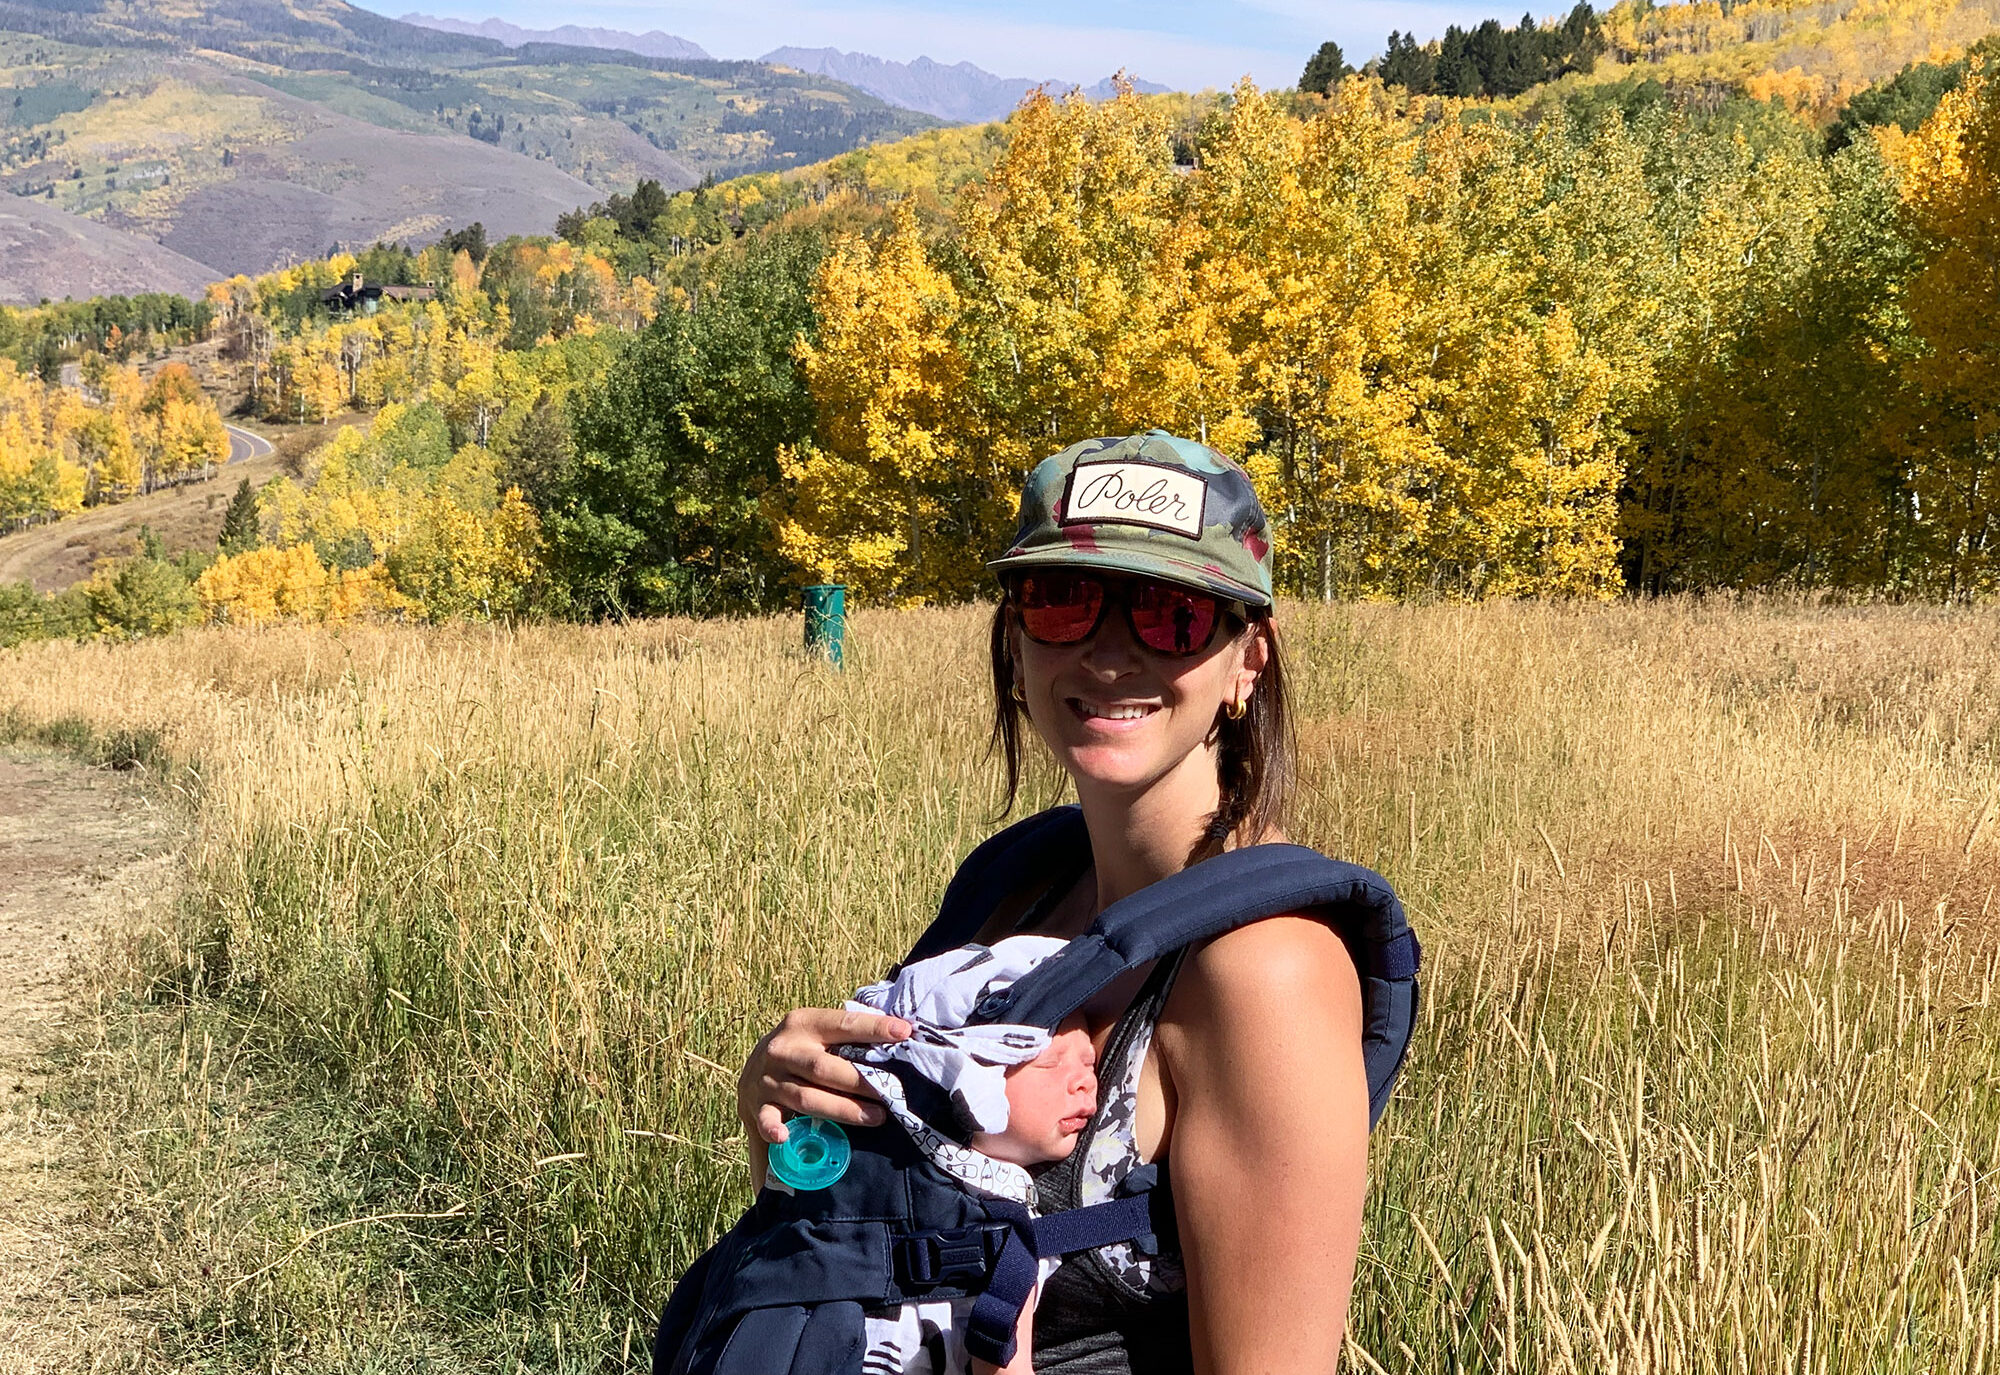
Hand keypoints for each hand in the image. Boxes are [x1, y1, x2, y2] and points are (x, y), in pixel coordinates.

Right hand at [738, 1006, 912, 1145]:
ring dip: (842, 1110)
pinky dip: (773, 1128)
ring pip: (807, 1097)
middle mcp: (784, 1049)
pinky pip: (766, 1119)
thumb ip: (850, 1033)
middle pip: (824, 1067)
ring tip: (876, 1117)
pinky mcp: (759, 1105)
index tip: (903, 1033)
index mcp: (803, 1023)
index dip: (873, 1028)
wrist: (753, 1070)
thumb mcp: (819, 1031)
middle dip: (860, 1081)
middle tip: (892, 1092)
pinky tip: (784, 1136)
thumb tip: (901, 1032)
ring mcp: (769, 1079)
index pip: (843, 1024)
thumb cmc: (803, 1049)